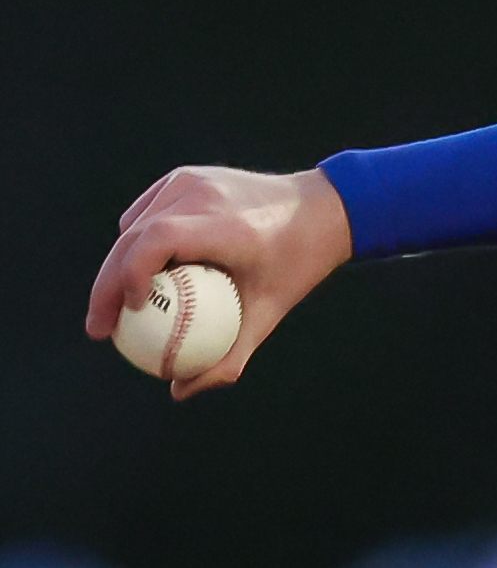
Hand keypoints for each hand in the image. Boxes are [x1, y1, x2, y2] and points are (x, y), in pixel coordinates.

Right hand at [86, 167, 353, 398]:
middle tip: (101, 330)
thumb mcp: (271, 312)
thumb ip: (230, 354)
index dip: (130, 276)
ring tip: (115, 310)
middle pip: (133, 238)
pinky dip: (135, 244)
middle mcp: (204, 195)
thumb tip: (181, 391)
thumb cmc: (298, 265)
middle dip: (107, 286)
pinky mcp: (185, 175)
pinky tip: (136, 278)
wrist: (323, 208)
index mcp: (226, 225)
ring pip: (133, 226)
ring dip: (117, 266)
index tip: (129, 314)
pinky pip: (145, 214)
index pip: (158, 241)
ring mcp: (192, 180)